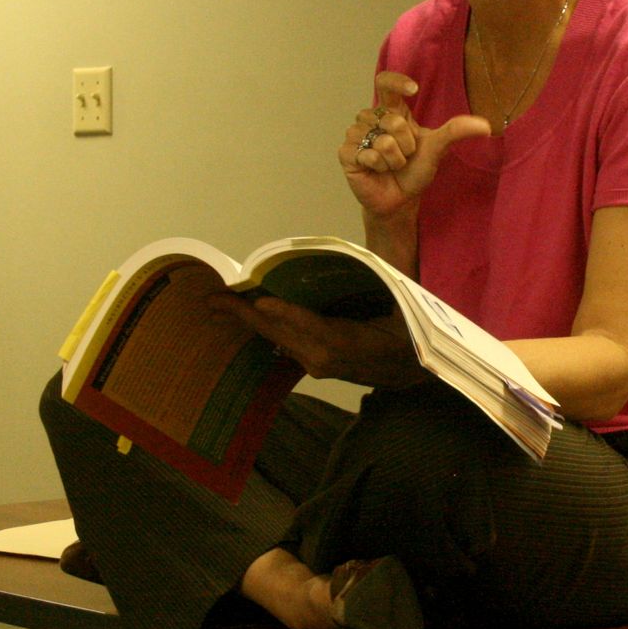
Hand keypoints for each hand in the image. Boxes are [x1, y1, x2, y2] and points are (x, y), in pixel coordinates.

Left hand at [205, 290, 426, 387]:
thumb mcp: (405, 307)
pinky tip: (246, 314)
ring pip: (277, 338)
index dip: (287, 314)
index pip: (315, 327)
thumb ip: (388, 283)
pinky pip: (284, 341)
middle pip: (282, 332)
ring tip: (219, 304)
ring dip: (247, 320)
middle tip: (213, 299)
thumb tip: (372, 258)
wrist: (414, 370)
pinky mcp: (314, 364)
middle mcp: (327, 357)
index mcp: (352, 343)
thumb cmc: (411, 333)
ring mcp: (317, 364)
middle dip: (245, 315)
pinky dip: (264, 325)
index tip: (259, 301)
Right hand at [339, 71, 490, 218]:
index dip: (396, 82)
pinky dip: (379, 166)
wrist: (400, 199)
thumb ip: (457, 131)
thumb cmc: (416, 171)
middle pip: (392, 120)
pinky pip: (367, 153)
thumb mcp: (438, 148)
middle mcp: (371, 118)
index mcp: (391, 111)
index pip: (385, 83)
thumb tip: (487, 126)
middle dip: (406, 145)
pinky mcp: (346, 152)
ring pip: (381, 140)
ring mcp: (356, 134)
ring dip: (393, 159)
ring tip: (391, 165)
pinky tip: (377, 171)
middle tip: (404, 156)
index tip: (414, 90)